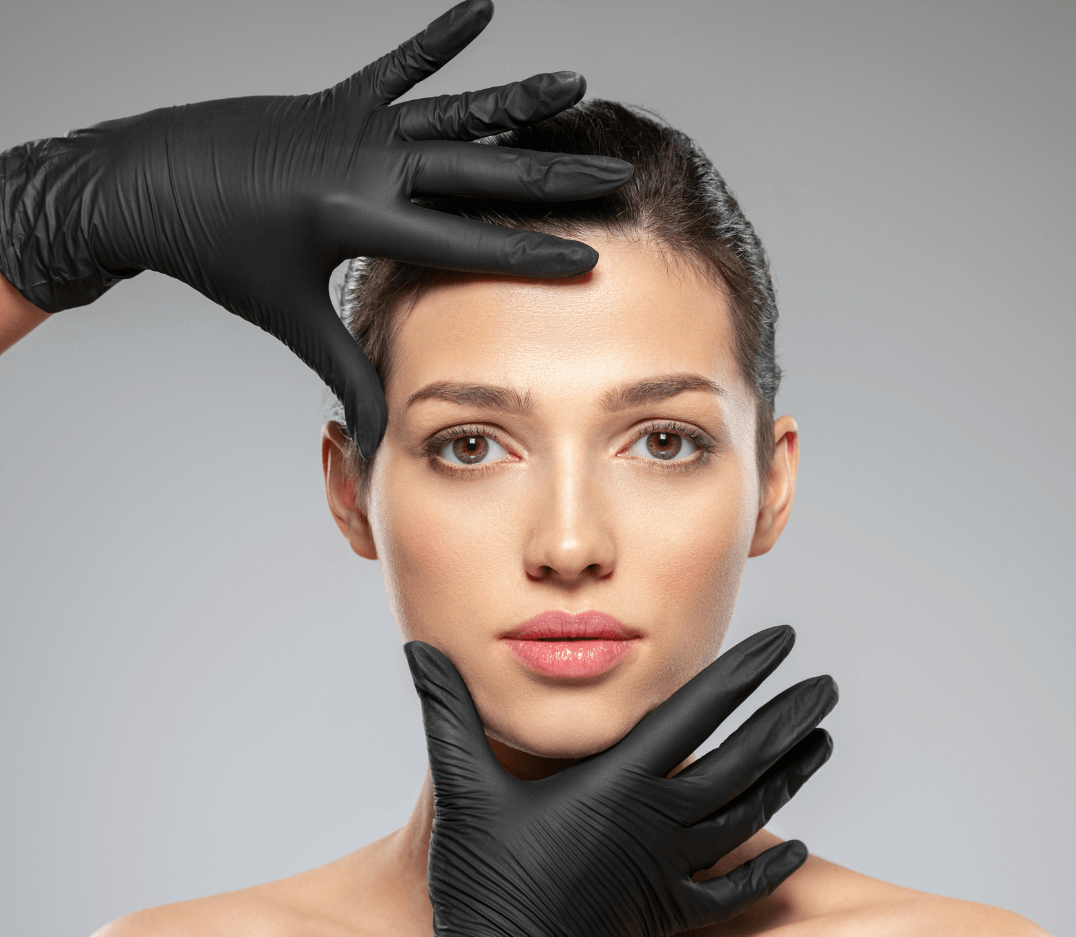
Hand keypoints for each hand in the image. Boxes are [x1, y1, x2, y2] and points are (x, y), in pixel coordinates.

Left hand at [0, 0, 631, 455]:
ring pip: (453, 113)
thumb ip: (344, 372)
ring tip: (577, 82)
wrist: (143, 183)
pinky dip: (442, 37)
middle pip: (479, 171)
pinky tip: (486, 6)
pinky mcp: (336, 99)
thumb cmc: (215, 255)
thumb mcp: (289, 318)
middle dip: (553, 178)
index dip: (531, 254)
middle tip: (616, 173)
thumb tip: (374, 438)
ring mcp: (352, 124)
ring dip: (519, 99)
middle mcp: (363, 164)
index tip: (593, 257)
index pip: (464, 243)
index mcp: (354, 221)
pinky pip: (400, 65)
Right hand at [392, 625, 835, 936]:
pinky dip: (770, 871)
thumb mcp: (461, 786)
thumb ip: (448, 712)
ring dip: (791, 776)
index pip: (696, 711)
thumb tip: (420, 651)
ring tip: (822, 740)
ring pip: (750, 815)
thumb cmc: (482, 883)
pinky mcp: (669, 915)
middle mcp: (657, 822)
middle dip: (788, 718)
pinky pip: (735, 891)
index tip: (783, 641)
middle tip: (827, 685)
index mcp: (618, 782)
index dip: (743, 671)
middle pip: (743, 761)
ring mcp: (670, 872)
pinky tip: (800, 852)